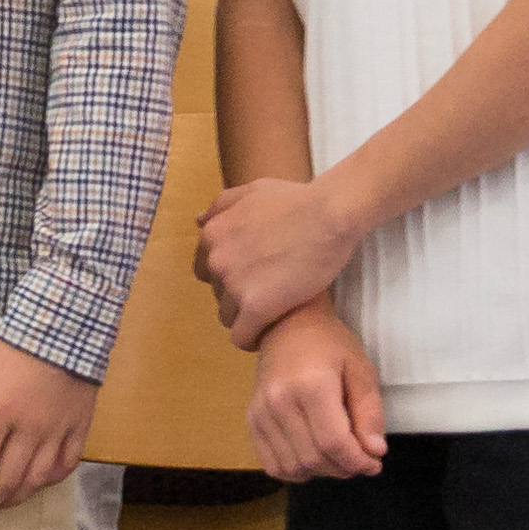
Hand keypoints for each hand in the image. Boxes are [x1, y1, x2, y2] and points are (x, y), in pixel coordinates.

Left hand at [0, 330, 97, 517]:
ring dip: (13, 499)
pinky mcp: (79, 427)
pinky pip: (66, 465)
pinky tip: (36, 485)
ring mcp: (57, 432)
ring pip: (35, 480)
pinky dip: (50, 481)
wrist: (69, 323)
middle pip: (5, 480)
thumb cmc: (17, 338)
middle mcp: (29, 430)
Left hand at [197, 173, 361, 347]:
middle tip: (269, 291)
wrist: (329, 216)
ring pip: (228, 318)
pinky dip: (253, 338)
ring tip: (273, 311)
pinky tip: (269, 332)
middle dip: (239, 295)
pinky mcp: (256, 307)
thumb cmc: (297, 199)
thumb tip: (199, 221)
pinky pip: (242, 337)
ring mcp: (234, 285)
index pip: (206, 271)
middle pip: (218, 295)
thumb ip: (222, 205)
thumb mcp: (252, 190)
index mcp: (212, 234)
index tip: (252, 278)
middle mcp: (216, 260)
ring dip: (247, 318)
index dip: (229, 277)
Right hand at [245, 304, 384, 482]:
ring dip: (321, 472)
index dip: (358, 462)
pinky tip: (312, 457)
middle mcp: (280, 402)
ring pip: (292, 467)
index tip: (374, 463)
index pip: (334, 443)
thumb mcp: (360, 369)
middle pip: (313, 459)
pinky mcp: (251, 420)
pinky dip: (295, 471)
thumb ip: (369, 412)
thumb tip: (374, 452)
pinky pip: (272, 464)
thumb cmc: (329, 344)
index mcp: (311, 386)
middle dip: (343, 469)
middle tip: (360, 459)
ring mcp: (261, 413)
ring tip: (337, 457)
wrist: (286, 324)